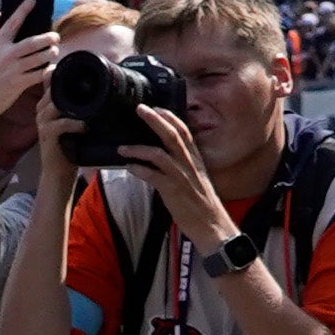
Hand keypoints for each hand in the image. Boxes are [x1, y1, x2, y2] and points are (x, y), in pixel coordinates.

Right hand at [0, 0, 59, 126]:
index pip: (12, 23)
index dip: (23, 10)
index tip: (33, 0)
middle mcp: (5, 55)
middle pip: (33, 42)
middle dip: (48, 38)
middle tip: (55, 36)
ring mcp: (13, 70)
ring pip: (39, 58)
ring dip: (50, 53)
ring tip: (54, 51)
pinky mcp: (18, 83)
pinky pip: (38, 74)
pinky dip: (47, 70)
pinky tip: (50, 68)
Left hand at [116, 107, 236, 248]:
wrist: (212, 227)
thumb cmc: (200, 204)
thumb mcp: (194, 178)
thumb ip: (181, 165)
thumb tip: (161, 156)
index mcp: (196, 160)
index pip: (185, 132)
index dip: (170, 118)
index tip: (156, 107)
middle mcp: (190, 165)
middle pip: (172, 136)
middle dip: (155, 120)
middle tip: (140, 109)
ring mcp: (182, 177)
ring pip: (159, 154)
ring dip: (138, 148)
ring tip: (122, 147)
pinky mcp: (173, 191)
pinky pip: (153, 176)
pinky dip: (139, 169)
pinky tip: (129, 167)